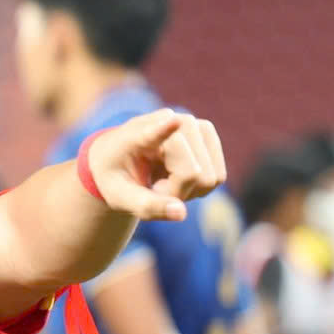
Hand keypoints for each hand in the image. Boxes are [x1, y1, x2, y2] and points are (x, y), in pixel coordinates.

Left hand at [84, 110, 225, 222]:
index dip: (165, 127)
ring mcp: (195, 125)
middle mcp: (173, 121)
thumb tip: (181, 213)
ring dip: (189, 190)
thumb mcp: (120, 198)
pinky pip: (218, 176)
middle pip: (194, 174)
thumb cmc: (115, 178)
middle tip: (153, 189)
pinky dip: (199, 186)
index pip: (154, 131)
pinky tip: (176, 176)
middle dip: (176, 193)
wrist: (117, 159)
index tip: (171, 120)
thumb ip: (147, 206)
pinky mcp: (208, 135)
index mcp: (136, 134)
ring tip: (163, 181)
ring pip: (211, 178)